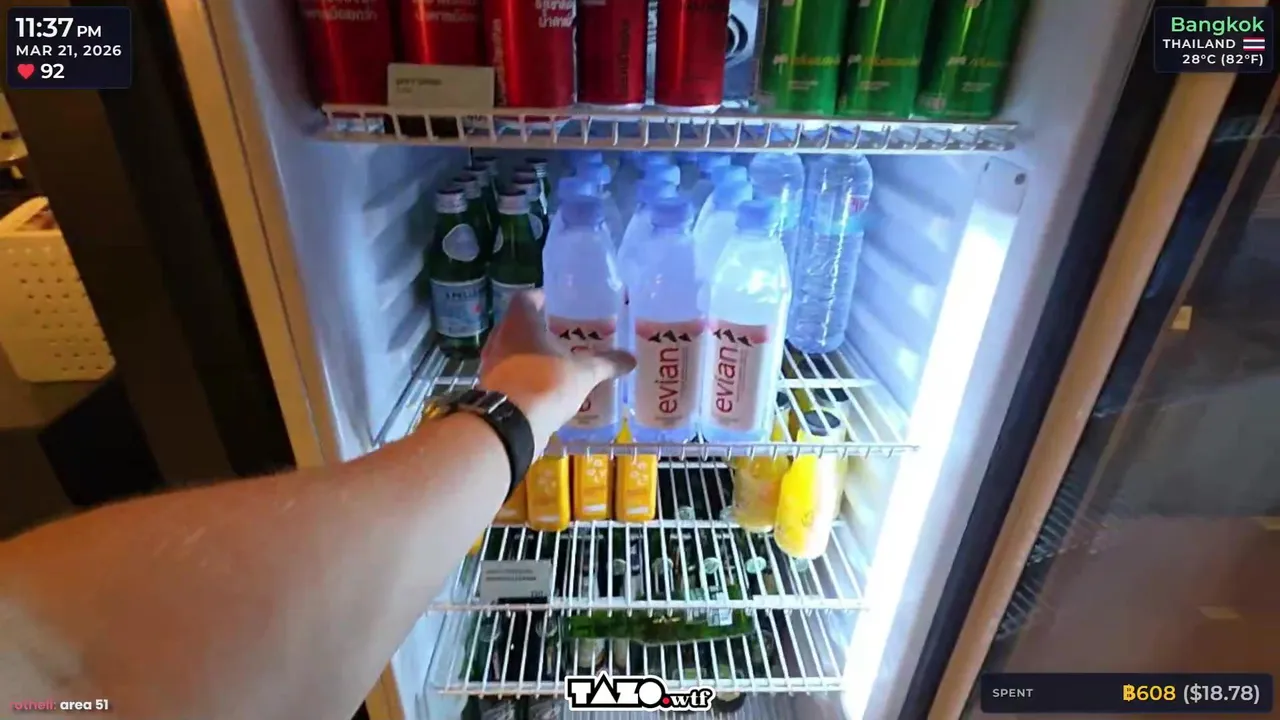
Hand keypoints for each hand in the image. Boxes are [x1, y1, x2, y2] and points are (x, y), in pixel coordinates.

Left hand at [480, 290, 634, 449]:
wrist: (510, 425)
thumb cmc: (546, 384)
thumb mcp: (584, 373)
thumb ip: (606, 363)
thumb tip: (630, 359)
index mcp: (520, 322)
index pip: (527, 297)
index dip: (544, 299)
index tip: (561, 306)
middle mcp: (500, 337)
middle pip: (520, 324)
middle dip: (541, 329)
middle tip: (564, 335)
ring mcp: (490, 363)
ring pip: (512, 350)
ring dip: (531, 353)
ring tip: (556, 361)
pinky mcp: (489, 387)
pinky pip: (509, 373)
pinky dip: (524, 375)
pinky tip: (543, 385)